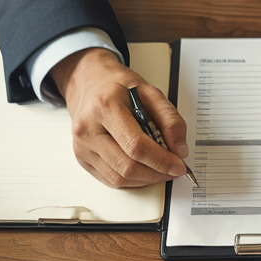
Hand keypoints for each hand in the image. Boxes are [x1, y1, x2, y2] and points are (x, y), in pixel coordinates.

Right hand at [50, 47, 188, 187]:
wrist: (87, 81)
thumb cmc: (116, 85)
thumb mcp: (149, 91)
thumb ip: (169, 119)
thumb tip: (179, 150)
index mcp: (105, 107)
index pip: (136, 146)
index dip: (161, 161)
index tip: (178, 165)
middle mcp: (88, 129)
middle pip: (127, 166)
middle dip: (156, 173)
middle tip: (173, 169)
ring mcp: (82, 146)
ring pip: (119, 178)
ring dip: (146, 179)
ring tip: (160, 169)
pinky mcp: (82, 158)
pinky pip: (110, 179)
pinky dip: (132, 180)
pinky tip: (143, 169)